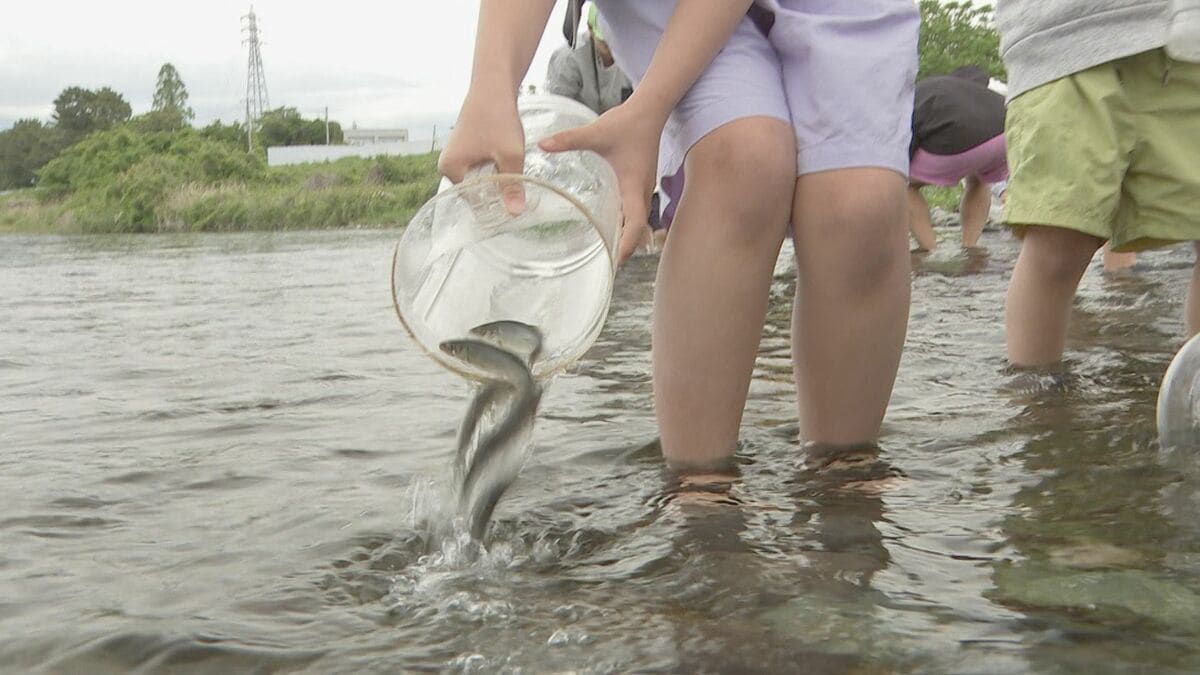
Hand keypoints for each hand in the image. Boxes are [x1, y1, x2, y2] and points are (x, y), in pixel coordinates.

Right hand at [438, 89, 526, 213]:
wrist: (493, 85)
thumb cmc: (498, 118)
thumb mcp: (510, 155)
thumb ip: (512, 185)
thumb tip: (515, 213)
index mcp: (450, 169)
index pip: (472, 201)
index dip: (494, 206)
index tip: (515, 206)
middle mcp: (447, 165)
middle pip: (475, 193)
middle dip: (495, 195)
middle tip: (518, 194)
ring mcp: (456, 157)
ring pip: (480, 180)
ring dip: (497, 182)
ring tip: (514, 179)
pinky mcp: (466, 150)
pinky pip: (480, 170)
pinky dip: (495, 171)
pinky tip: (508, 167)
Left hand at [538, 100, 664, 266]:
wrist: (650, 110)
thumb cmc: (626, 123)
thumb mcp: (595, 132)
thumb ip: (568, 140)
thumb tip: (541, 144)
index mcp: (634, 185)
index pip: (635, 223)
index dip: (627, 244)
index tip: (616, 260)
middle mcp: (642, 191)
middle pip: (639, 230)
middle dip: (626, 248)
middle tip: (608, 265)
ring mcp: (644, 188)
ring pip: (639, 221)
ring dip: (627, 237)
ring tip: (608, 252)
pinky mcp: (640, 183)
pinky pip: (636, 210)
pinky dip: (627, 223)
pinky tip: (611, 226)